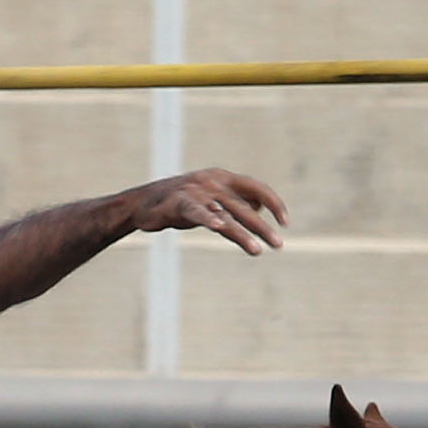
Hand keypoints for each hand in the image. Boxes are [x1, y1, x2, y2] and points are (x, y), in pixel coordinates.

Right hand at [134, 168, 288, 253]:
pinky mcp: (178, 204)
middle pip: (244, 207)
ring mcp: (195, 192)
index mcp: (223, 177)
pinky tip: (219, 227)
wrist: (142, 204)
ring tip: (256, 250)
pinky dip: (208, 218)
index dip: (274, 202)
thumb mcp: (212, 197)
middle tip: (278, 245)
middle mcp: (212, 182)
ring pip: (224, 215)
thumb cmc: (181, 202)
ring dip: (242, 233)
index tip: (285, 222)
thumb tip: (259, 208)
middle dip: (262, 227)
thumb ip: (235, 200)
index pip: (256, 187)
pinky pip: (196, 212)